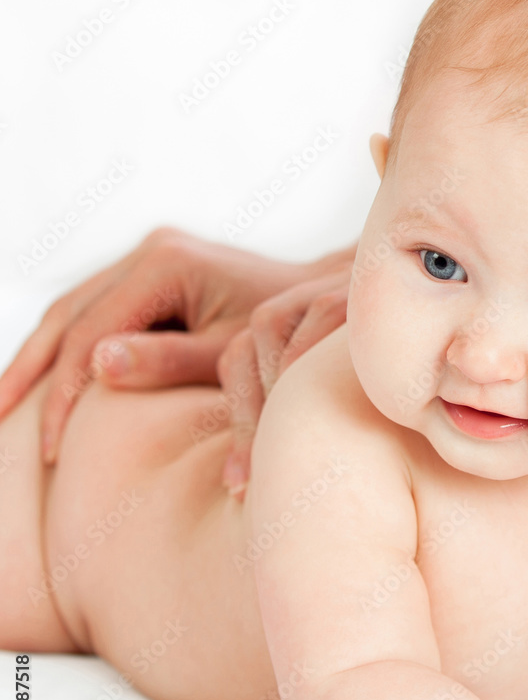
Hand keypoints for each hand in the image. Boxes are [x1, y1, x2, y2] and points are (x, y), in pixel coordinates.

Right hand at [0, 226, 349, 462]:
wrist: (323, 298)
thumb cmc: (286, 333)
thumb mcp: (232, 353)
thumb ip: (170, 361)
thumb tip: (96, 366)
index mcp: (165, 264)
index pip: (91, 335)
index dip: (63, 395)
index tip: (48, 448)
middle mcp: (151, 251)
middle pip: (67, 315)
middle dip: (29, 371)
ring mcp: (150, 257)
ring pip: (72, 309)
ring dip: (38, 357)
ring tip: (3, 406)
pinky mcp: (156, 273)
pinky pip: (95, 309)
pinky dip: (67, 345)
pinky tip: (47, 380)